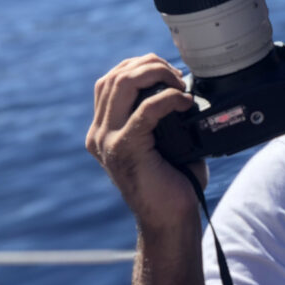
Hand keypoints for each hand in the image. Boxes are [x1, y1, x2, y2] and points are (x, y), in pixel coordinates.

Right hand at [86, 54, 208, 231]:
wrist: (170, 220)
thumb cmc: (174, 182)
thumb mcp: (164, 142)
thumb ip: (162, 115)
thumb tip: (185, 89)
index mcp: (104, 130)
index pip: (111, 80)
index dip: (139, 66)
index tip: (169, 70)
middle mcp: (100, 134)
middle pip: (114, 76)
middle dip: (149, 64)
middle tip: (177, 75)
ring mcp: (108, 141)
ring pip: (122, 84)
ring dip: (155, 74)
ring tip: (179, 84)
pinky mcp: (125, 149)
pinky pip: (145, 110)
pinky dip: (168, 98)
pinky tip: (185, 101)